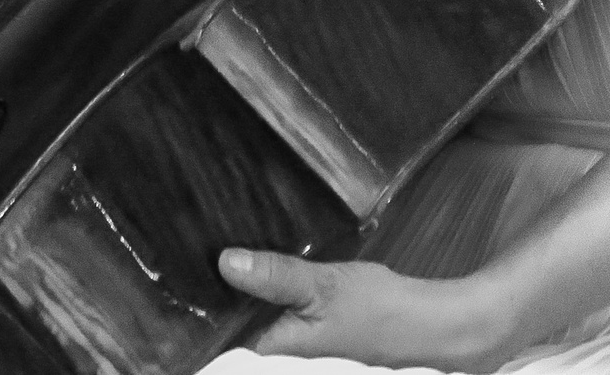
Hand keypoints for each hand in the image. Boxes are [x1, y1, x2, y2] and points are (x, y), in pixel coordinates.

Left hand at [219, 247, 519, 372]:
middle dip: (218, 295)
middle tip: (198, 249)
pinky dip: (266, 298)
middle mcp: (276, 361)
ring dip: (243, 295)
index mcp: (269, 357)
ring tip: (223, 253)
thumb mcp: (323, 286)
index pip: (214, 339)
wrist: (432, 328)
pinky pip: (272, 319)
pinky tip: (263, 271)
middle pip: (231, 329)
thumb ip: (275, 275)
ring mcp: (292, 353)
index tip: (177, 271)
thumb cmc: (379, 313)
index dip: (194, 308)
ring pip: (252, 322)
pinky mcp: (307, 340)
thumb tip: (226, 261)